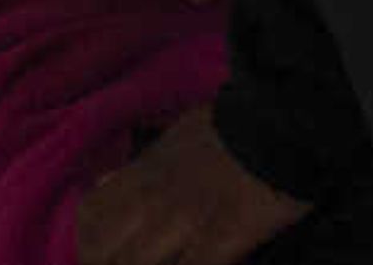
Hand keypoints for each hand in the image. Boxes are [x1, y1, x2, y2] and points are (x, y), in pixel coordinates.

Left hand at [73, 107, 315, 264]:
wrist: (283, 121)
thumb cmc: (233, 126)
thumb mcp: (174, 136)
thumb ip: (139, 165)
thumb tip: (104, 180)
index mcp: (142, 171)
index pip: (90, 216)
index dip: (89, 245)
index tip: (103, 257)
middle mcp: (152, 198)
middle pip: (102, 250)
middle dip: (109, 264)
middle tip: (128, 264)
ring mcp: (184, 220)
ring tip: (166, 261)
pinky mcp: (221, 237)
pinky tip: (200, 264)